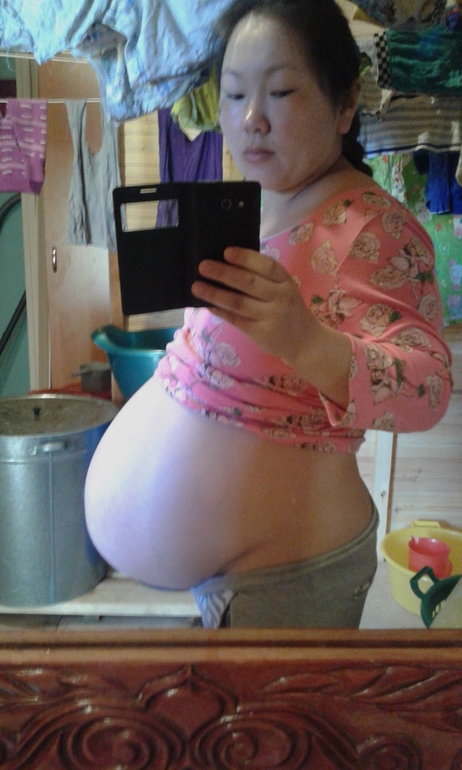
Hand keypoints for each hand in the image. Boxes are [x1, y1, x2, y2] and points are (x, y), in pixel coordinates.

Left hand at [191, 246, 351, 407]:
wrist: (304, 341)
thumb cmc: (288, 308)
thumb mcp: (284, 289)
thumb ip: (263, 278)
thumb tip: (226, 262)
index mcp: (285, 281)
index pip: (266, 266)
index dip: (246, 258)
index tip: (226, 251)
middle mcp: (280, 297)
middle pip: (249, 283)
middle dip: (224, 273)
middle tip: (202, 266)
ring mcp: (271, 316)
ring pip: (239, 303)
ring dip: (215, 293)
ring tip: (196, 287)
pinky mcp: (261, 332)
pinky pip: (236, 319)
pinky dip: (220, 311)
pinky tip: (207, 304)